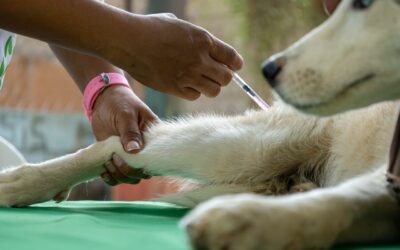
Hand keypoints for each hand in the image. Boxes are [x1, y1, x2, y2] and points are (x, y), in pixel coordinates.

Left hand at [91, 85, 157, 184]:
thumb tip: (134, 150)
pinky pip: (118, 177)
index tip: (129, 156)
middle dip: (127, 170)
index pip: (156, 160)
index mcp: (153, 139)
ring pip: (130, 178)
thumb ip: (130, 132)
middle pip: (142, 173)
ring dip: (118, 175)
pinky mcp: (118, 159)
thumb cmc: (120, 103)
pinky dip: (111, 179)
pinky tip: (104, 171)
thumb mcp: (126, 114)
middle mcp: (145, 151)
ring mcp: (131, 157)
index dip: (144, 164)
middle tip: (114, 156)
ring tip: (108, 161)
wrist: (105, 100)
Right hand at [106, 13, 243, 99]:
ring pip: (213, 91)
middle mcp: (200, 60)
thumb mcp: (179, 25)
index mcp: (203, 40)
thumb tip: (203, 46)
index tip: (233, 66)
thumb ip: (195, 38)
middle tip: (214, 75)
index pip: (232, 58)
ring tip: (200, 81)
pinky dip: (193, 92)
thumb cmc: (151, 28)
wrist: (129, 41)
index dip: (235, 64)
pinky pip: (194, 96)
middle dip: (223, 77)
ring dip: (209, 87)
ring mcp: (188, 76)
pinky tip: (185, 84)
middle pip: (226, 78)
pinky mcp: (175, 88)